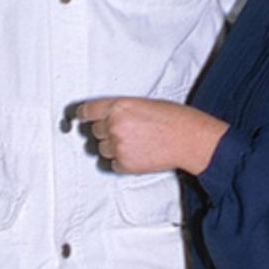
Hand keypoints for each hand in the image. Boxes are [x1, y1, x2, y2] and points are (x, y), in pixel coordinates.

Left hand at [78, 97, 226, 175]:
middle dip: (106, 133)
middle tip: (126, 133)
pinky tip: (140, 154)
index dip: (83, 115)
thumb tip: (105, 118)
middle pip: (94, 132)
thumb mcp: (143, 104)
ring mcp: (118, 146)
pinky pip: (113, 165)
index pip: (87, 111)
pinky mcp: (124, 164)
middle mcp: (114, 125)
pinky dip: (123, 162)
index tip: (79, 118)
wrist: (189, 139)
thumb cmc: (174, 119)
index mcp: (118, 106)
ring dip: (114, 148)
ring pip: (102, 150)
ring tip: (137, 144)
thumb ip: (121, 110)